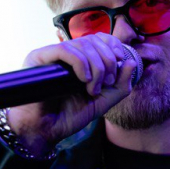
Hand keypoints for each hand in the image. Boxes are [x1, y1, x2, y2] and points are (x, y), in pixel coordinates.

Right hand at [5, 34, 137, 155]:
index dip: (113, 45)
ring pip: (82, 44)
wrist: (44, 130)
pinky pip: (65, 50)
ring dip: (96, 67)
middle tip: (106, 83)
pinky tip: (83, 80)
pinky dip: (80, 63)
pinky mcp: (39, 57)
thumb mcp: (102, 102)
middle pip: (93, 40)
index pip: (99, 38)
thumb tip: (131, 62)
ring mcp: (51, 55)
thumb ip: (120, 85)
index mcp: (79, 60)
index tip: (120, 60)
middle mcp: (65, 54)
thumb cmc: (69, 116)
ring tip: (93, 89)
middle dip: (108, 61)